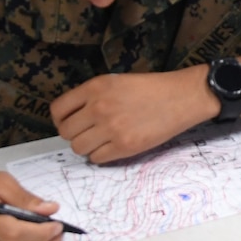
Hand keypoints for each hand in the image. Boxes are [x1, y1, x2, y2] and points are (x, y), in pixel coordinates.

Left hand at [51, 69, 216, 163]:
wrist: (182, 97)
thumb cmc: (151, 88)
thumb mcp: (115, 81)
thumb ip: (92, 96)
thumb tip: (74, 117)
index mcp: (95, 87)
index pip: (58, 110)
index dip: (61, 119)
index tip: (69, 122)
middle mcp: (99, 107)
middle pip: (66, 132)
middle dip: (75, 134)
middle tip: (88, 133)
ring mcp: (111, 128)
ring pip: (78, 148)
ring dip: (87, 146)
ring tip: (102, 140)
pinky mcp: (124, 146)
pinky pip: (97, 158)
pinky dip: (101, 155)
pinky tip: (113, 146)